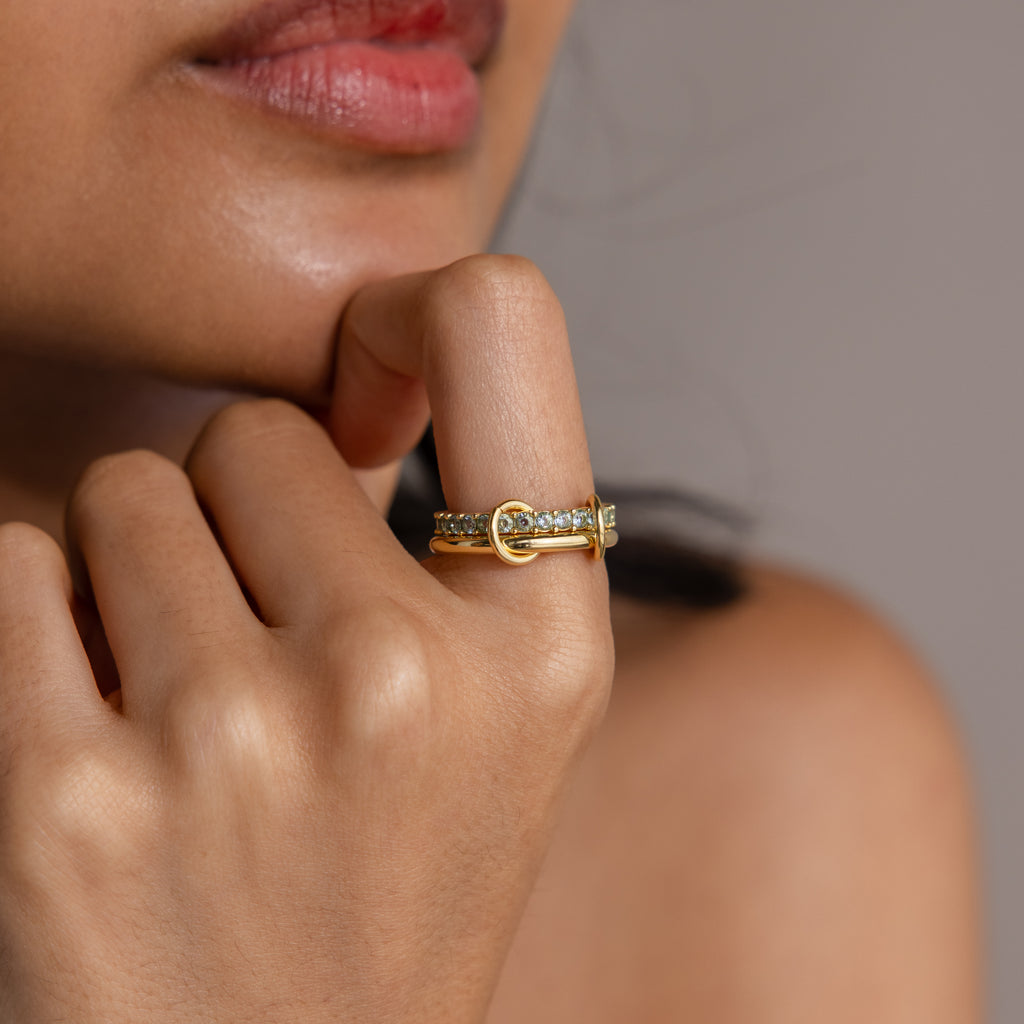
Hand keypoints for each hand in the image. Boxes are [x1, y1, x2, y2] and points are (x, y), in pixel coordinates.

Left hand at [0, 255, 613, 1022]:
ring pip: (123, 494)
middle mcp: (403, 677)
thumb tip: (366, 361)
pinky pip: (13, 568)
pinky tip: (103, 733)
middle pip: (255, 430)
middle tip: (273, 648)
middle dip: (247, 512)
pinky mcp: (65, 801)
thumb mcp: (509, 709)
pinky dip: (41, 624)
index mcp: (540, 644)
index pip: (500, 326)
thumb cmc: (398, 877)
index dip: (409, 312)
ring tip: (195, 709)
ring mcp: (237, 738)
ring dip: (141, 576)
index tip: (364, 370)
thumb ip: (465, 528)